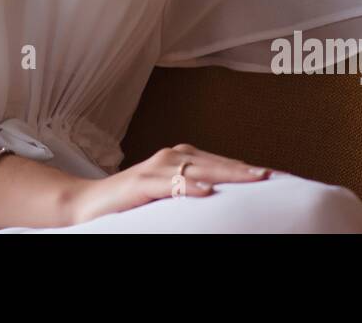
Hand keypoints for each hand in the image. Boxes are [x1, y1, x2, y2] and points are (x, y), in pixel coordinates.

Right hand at [62, 143, 277, 226]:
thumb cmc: (131, 202)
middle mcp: (171, 157)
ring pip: (198, 168)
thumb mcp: (167, 196)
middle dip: (244, 170)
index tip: (274, 177)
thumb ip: (191, 191)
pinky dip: (188, 187)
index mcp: (180, 159)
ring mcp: (155, 168)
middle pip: (215, 162)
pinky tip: (206, 192)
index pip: (221, 162)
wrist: (87, 203)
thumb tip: (223, 201)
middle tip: (272, 176)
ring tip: (252, 179)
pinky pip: (169, 184)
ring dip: (226, 173)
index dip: (246, 169)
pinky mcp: (141, 182)